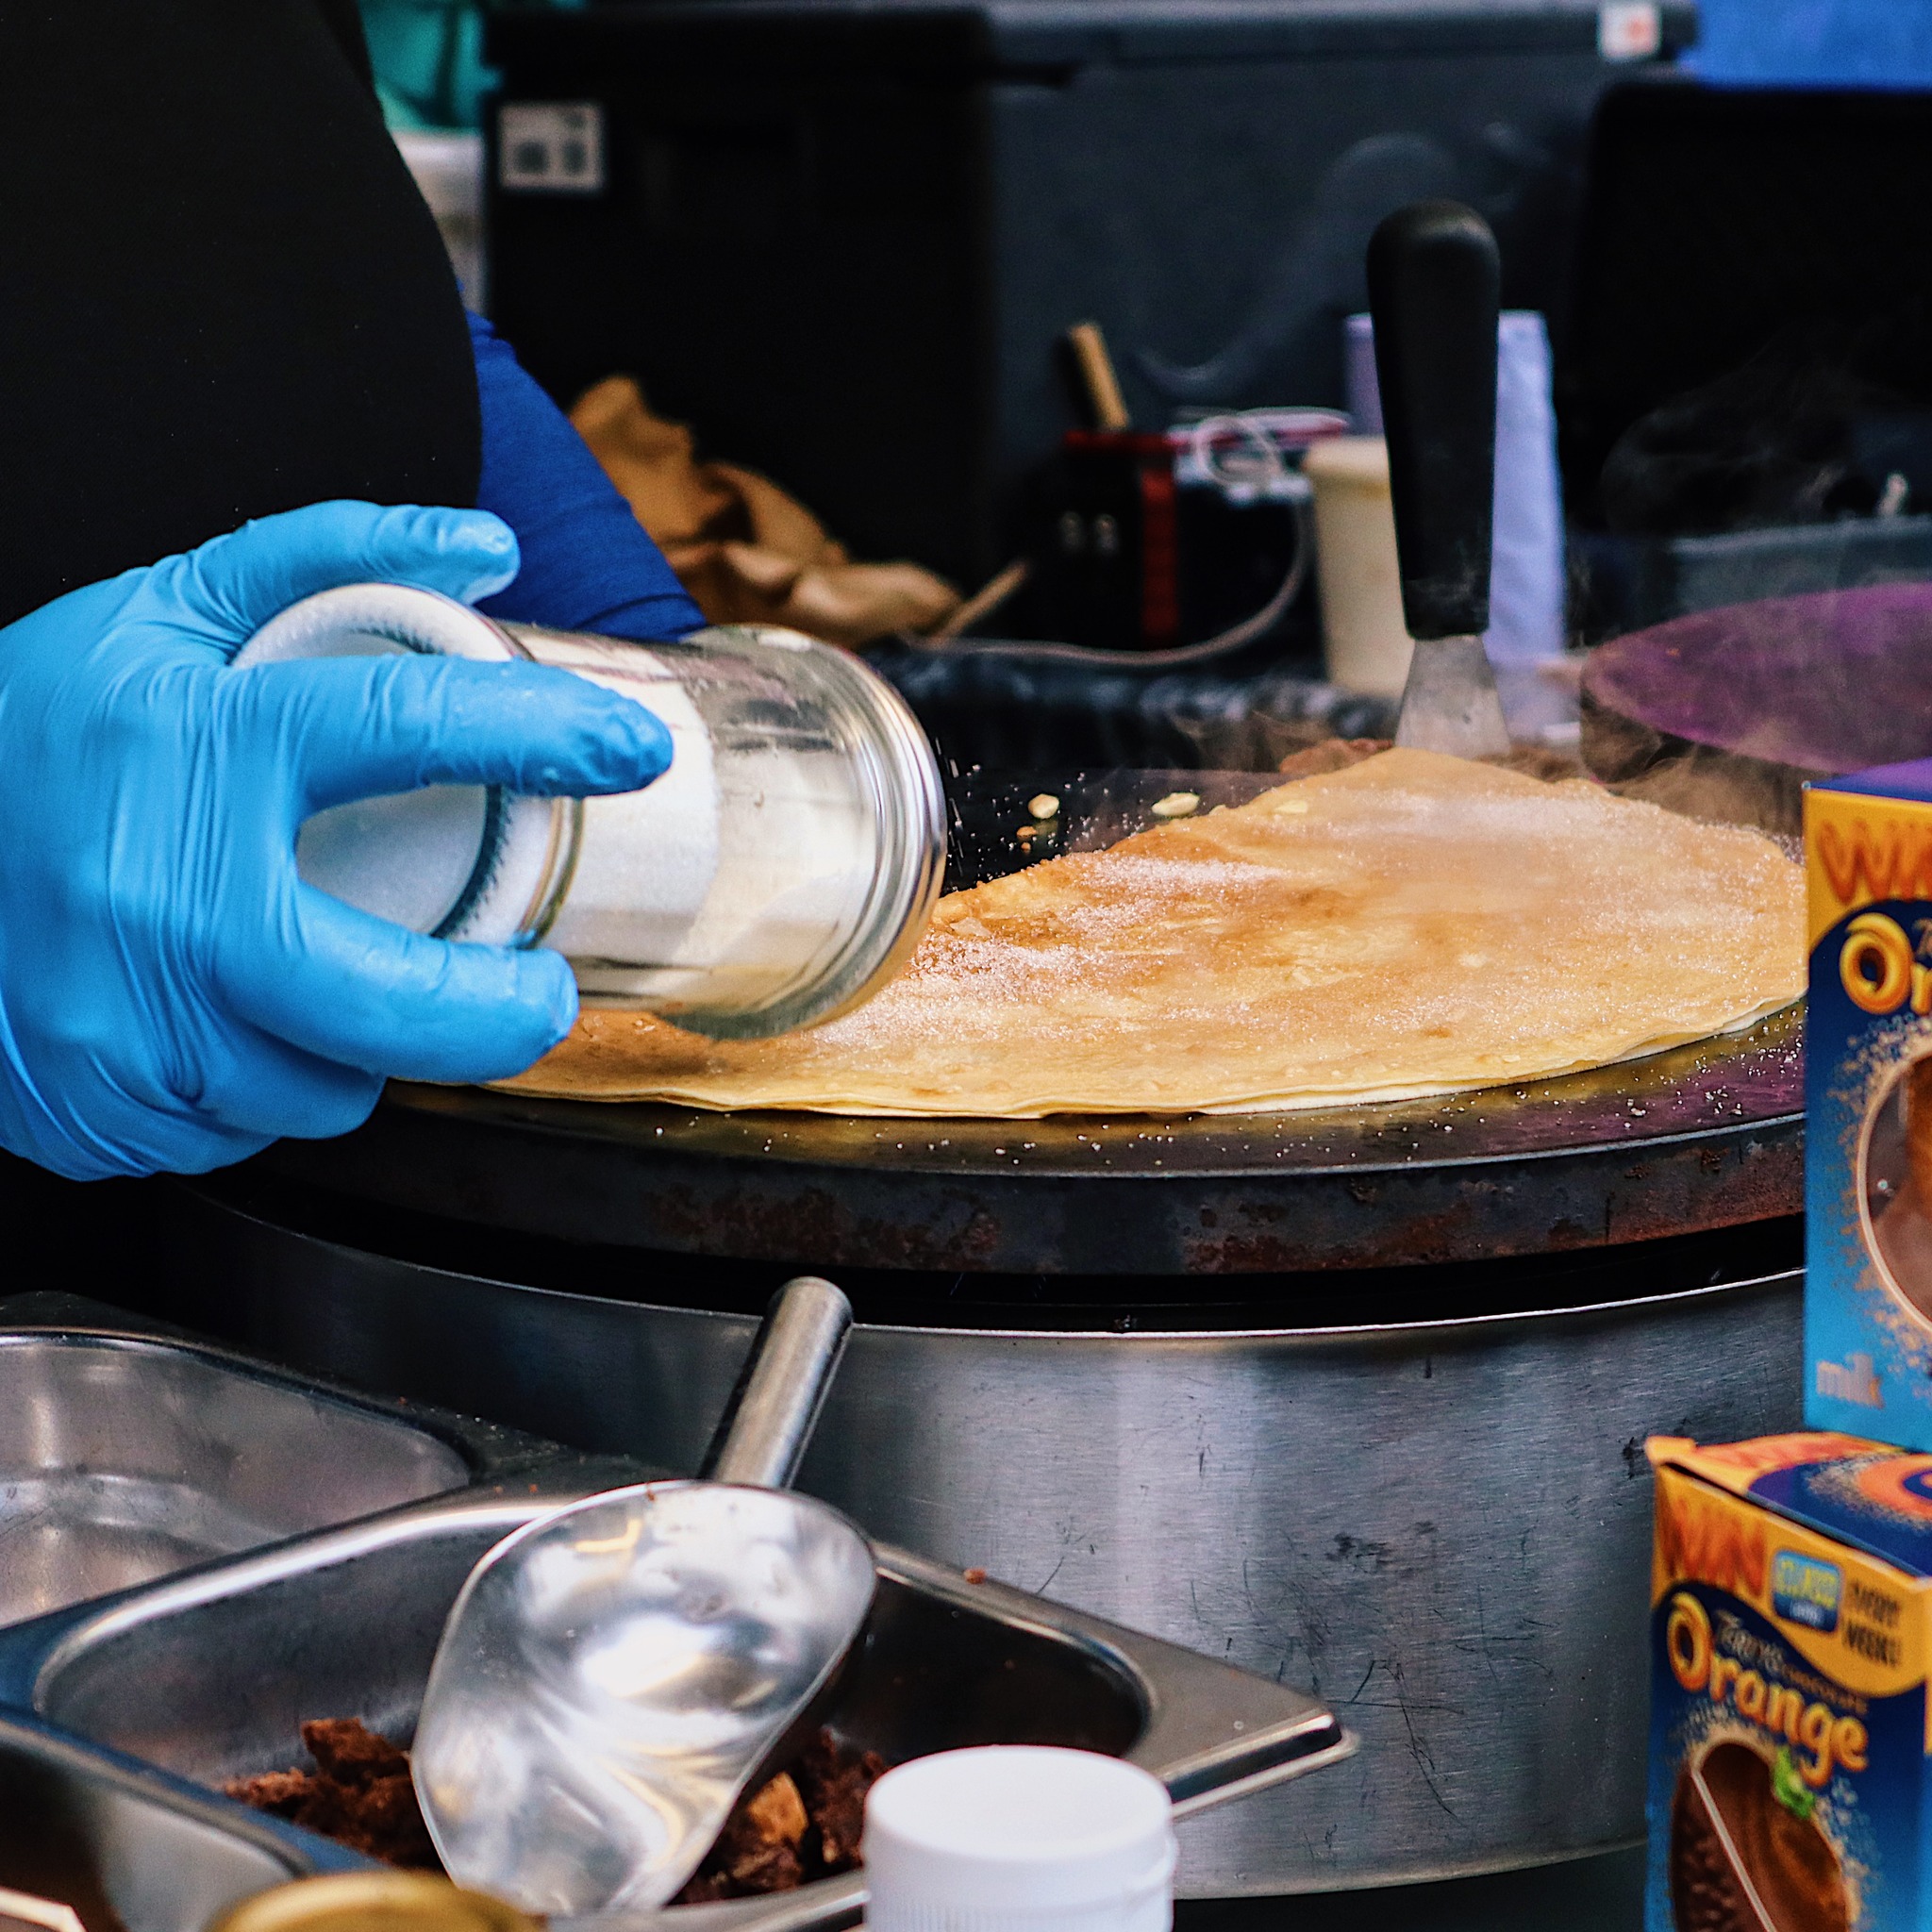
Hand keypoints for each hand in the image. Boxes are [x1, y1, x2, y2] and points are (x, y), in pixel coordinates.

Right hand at [0, 500, 670, 1179]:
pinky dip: (260, 1084)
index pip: (399, 727)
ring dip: (355, 1042)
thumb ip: (325, 560)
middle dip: (505, 1010)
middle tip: (537, 984)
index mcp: (190, 747)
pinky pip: (244, 1130)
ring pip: (330, 1084)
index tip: (629, 753)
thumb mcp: (159, 615)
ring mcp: (118, 1021)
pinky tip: (218, 1020)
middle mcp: (157, 894)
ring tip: (308, 971)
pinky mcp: (94, 1108)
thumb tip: (484, 548)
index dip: (537, 737)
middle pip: (400, 1004)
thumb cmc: (21, 732)